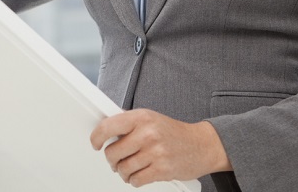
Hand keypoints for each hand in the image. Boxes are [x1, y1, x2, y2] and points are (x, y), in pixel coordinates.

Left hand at [90, 109, 230, 186]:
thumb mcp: (151, 119)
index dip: (97, 137)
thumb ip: (129, 124)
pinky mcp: (162, 169)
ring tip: (129, 167)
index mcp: (142, 117)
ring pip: (123, 169)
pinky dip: (134, 180)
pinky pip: (136, 180)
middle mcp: (148, 133)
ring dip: (123, 172)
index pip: (108, 126)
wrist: (202, 145)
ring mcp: (155, 152)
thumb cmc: (174, 132)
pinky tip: (139, 174)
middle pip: (113, 152)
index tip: (96, 143)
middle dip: (112, 159)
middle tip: (116, 160)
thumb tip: (105, 131)